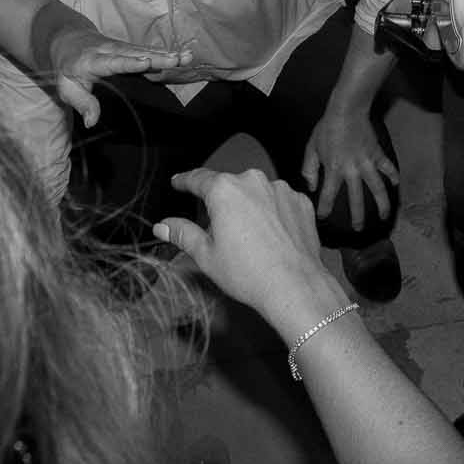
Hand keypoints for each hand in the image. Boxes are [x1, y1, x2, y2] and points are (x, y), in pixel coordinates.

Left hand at [46, 26, 194, 127]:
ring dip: (166, 54)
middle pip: (136, 54)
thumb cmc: (67, 68)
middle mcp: (110, 51)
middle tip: (177, 59)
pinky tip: (183, 57)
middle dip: (157, 57)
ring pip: (145, 50)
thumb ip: (82, 103)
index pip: (113, 62)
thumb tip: (92, 122)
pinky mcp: (129, 48)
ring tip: (186, 56)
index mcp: (92, 61)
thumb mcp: (66, 88)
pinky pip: (148, 51)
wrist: (68, 39)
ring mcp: (121, 47)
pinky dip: (165, 53)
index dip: (130, 62)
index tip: (146, 62)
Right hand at [155, 167, 348, 333]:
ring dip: (250, 207)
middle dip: (223, 203)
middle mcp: (253, 181)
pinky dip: (273, 213)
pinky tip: (272, 236)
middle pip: (230, 186)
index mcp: (225, 190)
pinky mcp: (301, 202)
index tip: (179, 182)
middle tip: (221, 230)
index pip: (198, 178)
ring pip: (256, 193)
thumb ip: (183, 234)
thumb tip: (163, 226)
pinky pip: (279, 202)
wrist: (294, 285)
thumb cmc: (249, 273)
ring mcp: (281, 190)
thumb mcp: (206, 255)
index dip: (185, 181)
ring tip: (251, 239)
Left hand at [302, 110, 398, 231]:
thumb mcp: (311, 148)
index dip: (324, 208)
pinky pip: (387, 167)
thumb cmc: (326, 128)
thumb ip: (309, 169)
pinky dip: (392, 175)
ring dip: (382, 204)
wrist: (347, 110)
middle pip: (357, 199)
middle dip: (357, 216)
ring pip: (377, 188)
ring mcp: (367, 163)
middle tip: (358, 229)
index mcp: (333, 169)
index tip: (323, 217)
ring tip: (384, 216)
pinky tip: (395, 184)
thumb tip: (312, 187)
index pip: (327, 195)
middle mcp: (352, 170)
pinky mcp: (377, 154)